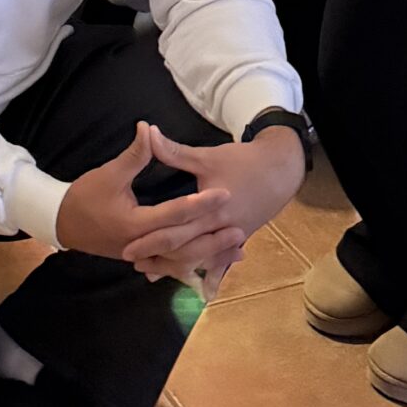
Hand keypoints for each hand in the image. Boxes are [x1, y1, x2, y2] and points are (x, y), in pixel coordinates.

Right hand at [56, 124, 244, 283]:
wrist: (64, 223)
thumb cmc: (85, 197)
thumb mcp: (109, 174)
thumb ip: (134, 155)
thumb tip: (149, 128)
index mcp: (135, 224)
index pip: (174, 215)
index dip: (200, 204)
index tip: (224, 193)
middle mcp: (143, 246)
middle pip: (184, 245)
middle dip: (213, 236)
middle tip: (240, 225)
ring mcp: (144, 256)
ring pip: (183, 262)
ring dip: (211, 255)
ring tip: (239, 247)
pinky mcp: (146, 258)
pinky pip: (175, 266)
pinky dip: (197, 264)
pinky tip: (218, 262)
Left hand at [126, 127, 305, 289]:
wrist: (280, 171)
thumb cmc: (242, 162)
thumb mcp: (207, 156)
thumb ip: (175, 151)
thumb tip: (147, 133)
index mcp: (210, 212)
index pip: (174, 232)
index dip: (150, 241)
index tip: (127, 248)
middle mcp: (220, 231)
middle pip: (184, 251)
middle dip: (158, 258)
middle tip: (131, 262)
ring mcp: (230, 238)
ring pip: (199, 260)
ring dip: (175, 266)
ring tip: (150, 271)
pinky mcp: (237, 239)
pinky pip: (215, 260)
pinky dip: (198, 266)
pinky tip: (183, 273)